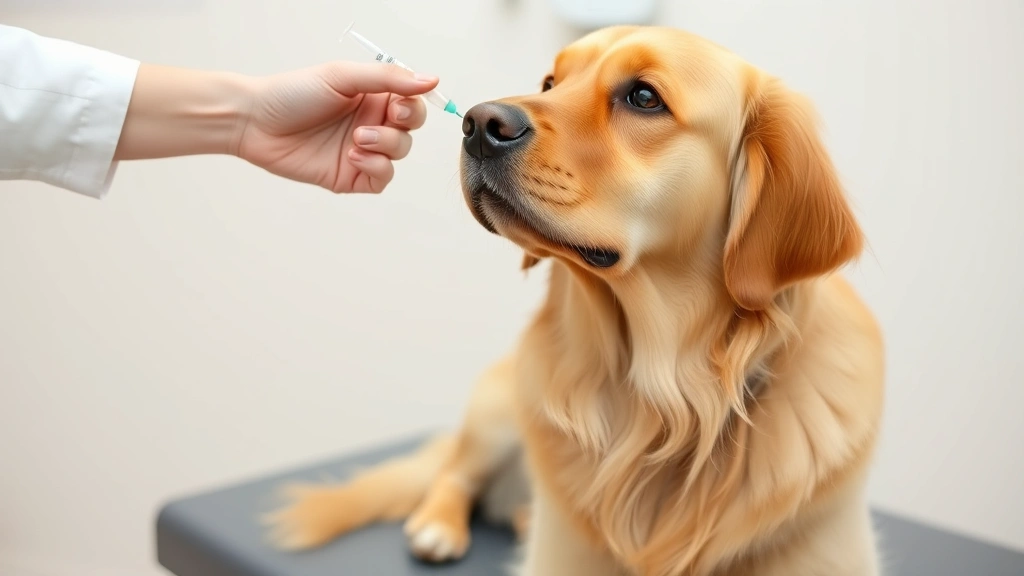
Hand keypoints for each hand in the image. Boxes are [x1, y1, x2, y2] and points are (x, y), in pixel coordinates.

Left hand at [235, 62, 439, 192]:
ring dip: (385, 146)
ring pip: (399, 154)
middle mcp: (371, 122)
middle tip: (382, 121)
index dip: (413, 107)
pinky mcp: (350, 176)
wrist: (256, 122)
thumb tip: (429, 80)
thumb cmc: (291, 93)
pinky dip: (376, 168)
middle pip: (410, 131)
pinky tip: (353, 156)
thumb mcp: (342, 76)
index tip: (398, 106)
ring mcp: (362, 150)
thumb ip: (388, 78)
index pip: (412, 103)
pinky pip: (382, 178)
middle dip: (402, 128)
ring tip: (357, 139)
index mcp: (372, 96)